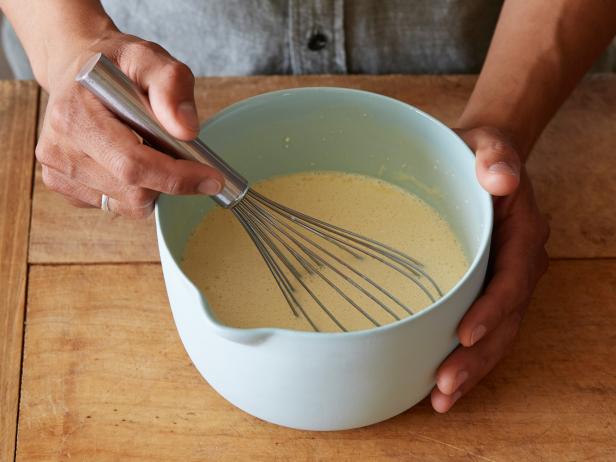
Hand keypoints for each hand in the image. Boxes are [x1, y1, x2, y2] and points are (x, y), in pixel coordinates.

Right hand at [35, 31, 223, 217]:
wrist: (77, 71)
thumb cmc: (115, 66)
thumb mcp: (148, 57)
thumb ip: (171, 85)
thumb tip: (186, 130)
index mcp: (75, 116)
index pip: (132, 164)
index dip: (177, 177)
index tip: (213, 179)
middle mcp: (59, 150)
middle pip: (134, 192)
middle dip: (171, 181)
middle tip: (187, 158)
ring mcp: (59, 173)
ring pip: (128, 205)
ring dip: (154, 186)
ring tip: (151, 150)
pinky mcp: (65, 188)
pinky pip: (117, 206)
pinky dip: (135, 190)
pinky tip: (130, 160)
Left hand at [431, 127, 549, 411]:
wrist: (484, 160)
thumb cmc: (479, 155)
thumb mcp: (487, 147)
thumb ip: (495, 158)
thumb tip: (501, 176)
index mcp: (522, 235)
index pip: (510, 281)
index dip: (490, 310)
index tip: (463, 335)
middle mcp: (520, 266)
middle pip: (504, 322)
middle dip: (476, 358)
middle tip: (444, 387)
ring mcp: (506, 282)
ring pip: (496, 336)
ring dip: (471, 369)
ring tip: (441, 398)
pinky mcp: (487, 290)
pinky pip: (483, 330)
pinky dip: (466, 358)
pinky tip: (439, 383)